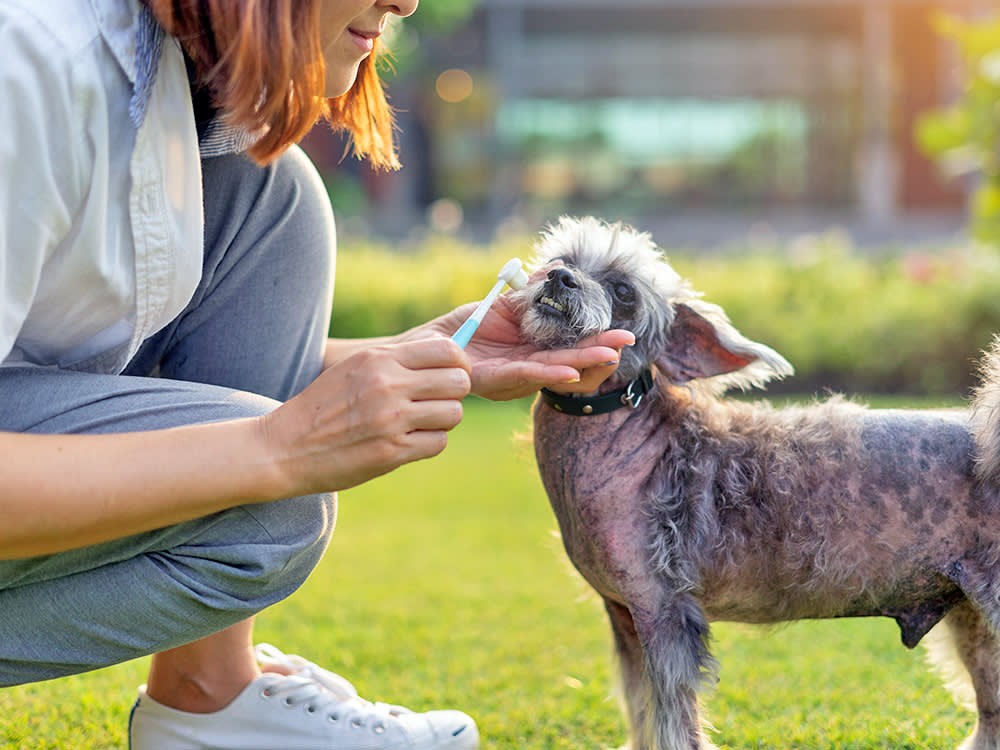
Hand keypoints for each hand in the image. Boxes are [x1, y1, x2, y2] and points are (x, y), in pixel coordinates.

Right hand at [262, 337, 470, 493]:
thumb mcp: (354, 369)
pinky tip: (408, 442)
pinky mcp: (392, 452)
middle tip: (436, 402)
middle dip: (453, 393)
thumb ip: (395, 361)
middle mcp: (388, 384)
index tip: (451, 375)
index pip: (447, 350)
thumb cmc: (322, 407)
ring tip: (420, 423)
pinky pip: (439, 442)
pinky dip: (429, 443)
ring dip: (442, 420)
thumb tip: (449, 356)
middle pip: (458, 381)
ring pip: (454, 413)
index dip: (458, 364)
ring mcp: (391, 419)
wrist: (283, 448)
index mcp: (378, 358)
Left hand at [437, 295, 634, 400]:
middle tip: (626, 342)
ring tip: (608, 356)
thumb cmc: (467, 326)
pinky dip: (548, 373)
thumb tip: (557, 267)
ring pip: (552, 369)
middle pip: (569, 359)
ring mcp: (513, 376)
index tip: (620, 334)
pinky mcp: (494, 380)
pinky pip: (525, 375)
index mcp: (533, 349)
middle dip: (598, 351)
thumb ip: (531, 290)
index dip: (594, 340)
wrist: (432, 341)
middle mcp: (528, 365)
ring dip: (581, 362)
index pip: (570, 345)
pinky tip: (570, 371)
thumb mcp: (504, 302)